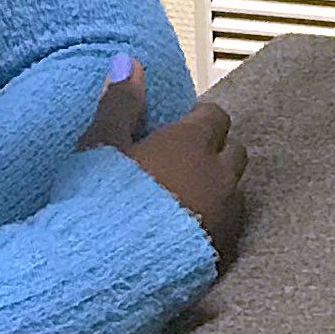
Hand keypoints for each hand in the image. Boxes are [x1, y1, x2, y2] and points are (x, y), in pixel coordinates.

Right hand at [83, 58, 247, 265]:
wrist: (106, 271)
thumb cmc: (99, 201)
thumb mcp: (100, 145)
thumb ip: (120, 103)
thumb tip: (129, 62)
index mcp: (191, 143)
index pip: (214, 117)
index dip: (197, 121)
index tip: (177, 129)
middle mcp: (218, 176)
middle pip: (233, 152)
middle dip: (214, 152)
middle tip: (182, 163)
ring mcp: (225, 218)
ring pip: (235, 192)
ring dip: (217, 190)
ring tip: (184, 199)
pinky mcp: (222, 255)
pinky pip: (228, 230)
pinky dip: (214, 225)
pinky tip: (187, 234)